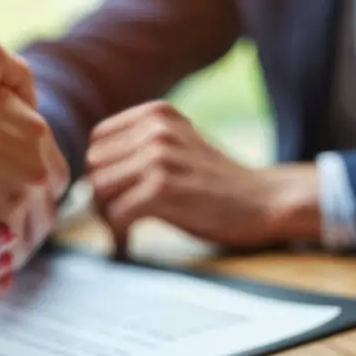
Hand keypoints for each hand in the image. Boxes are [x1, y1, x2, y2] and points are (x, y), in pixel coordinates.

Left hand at [86, 101, 320, 253]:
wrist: (264, 200)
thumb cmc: (218, 182)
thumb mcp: (179, 145)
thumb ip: (140, 145)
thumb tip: (90, 172)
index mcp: (157, 114)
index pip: (97, 141)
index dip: (101, 172)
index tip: (115, 196)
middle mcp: (156, 128)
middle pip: (94, 165)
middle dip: (101, 196)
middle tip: (118, 218)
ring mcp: (159, 155)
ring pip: (100, 189)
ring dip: (107, 216)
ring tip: (125, 229)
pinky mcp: (164, 187)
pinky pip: (117, 214)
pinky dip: (119, 234)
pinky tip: (131, 241)